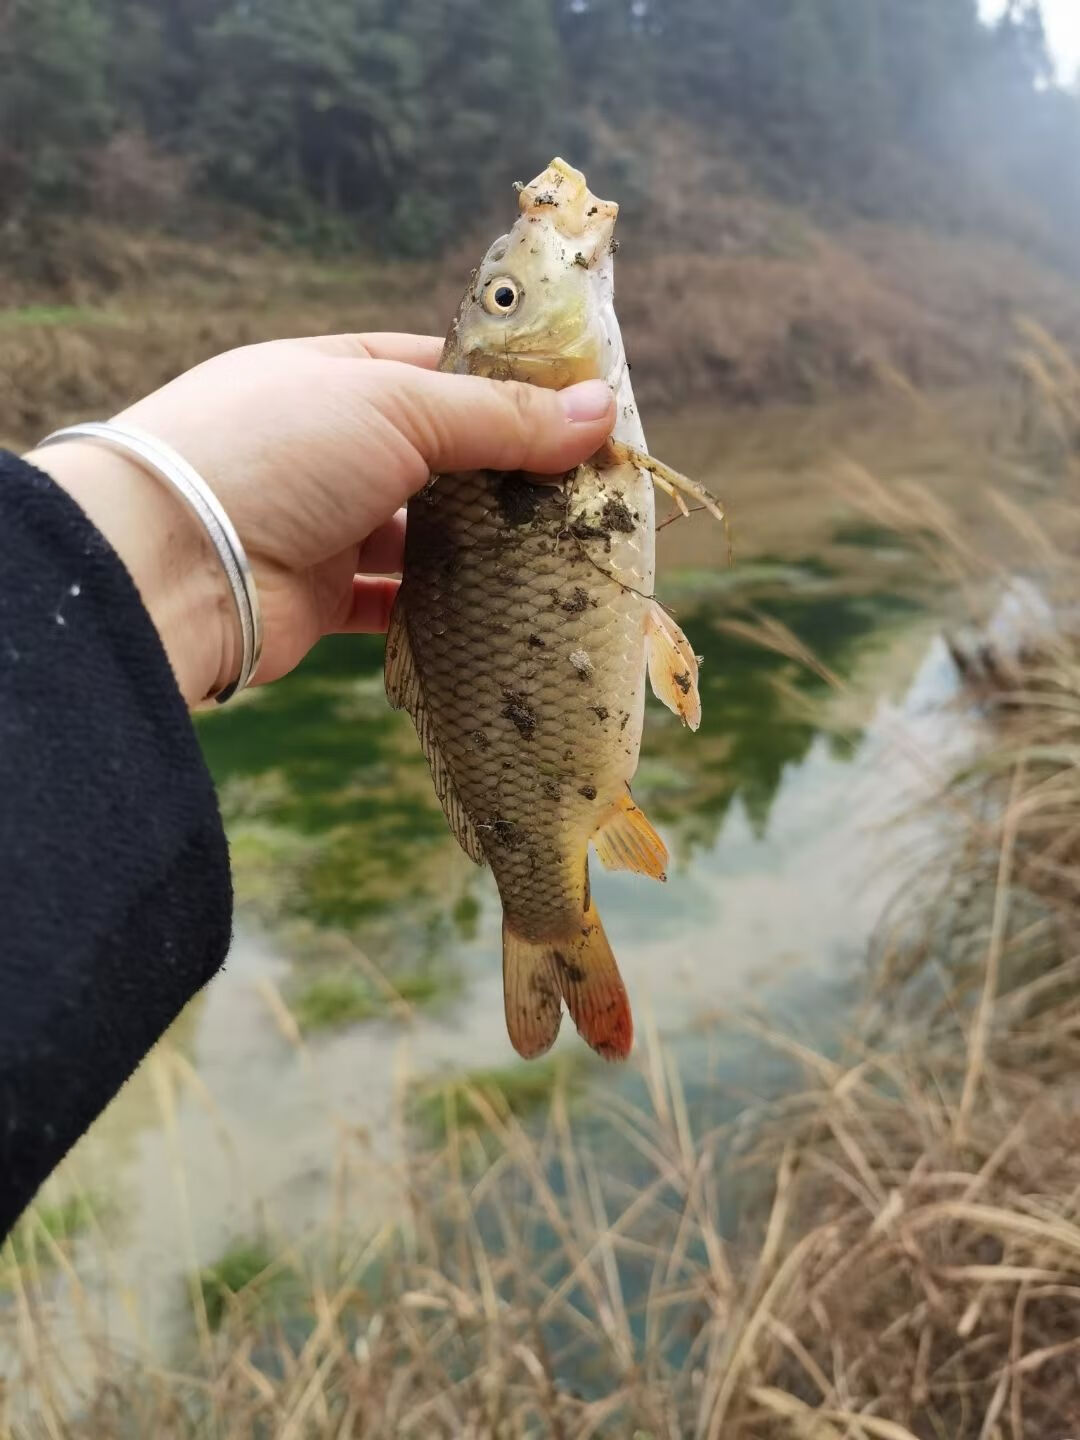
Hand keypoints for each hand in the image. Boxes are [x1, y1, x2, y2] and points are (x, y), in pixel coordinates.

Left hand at [25, 334, 615, 705]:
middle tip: (583, 491)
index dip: (503, 384)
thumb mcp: (398, 407)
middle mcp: (324, 445)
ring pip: (418, 531)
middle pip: (434, 454)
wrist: (175, 563)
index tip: (577, 408)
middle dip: (503, 472)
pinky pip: (392, 600)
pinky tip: (496, 608)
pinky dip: (438, 605)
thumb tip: (603, 408)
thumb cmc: (278, 450)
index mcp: (332, 374)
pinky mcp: (318, 595)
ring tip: (557, 552)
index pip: (432, 367)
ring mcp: (319, 522)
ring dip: (477, 544)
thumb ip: (500, 416)